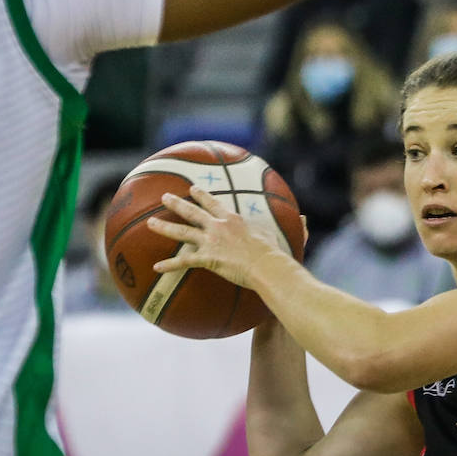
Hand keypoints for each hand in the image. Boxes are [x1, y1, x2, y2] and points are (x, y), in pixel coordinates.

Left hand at [147, 186, 294, 289]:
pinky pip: (183, 261)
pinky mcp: (206, 258)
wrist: (267, 266)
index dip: (201, 195)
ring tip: (150, 224)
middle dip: (176, 204)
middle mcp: (218, 226)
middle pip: (192, 212)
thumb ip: (294, 227)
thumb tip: (306, 218)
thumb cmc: (277, 253)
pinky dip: (169, 265)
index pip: (214, 203)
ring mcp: (210, 241)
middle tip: (163, 197)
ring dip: (164, 228)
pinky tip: (156, 267)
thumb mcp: (286, 235)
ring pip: (181, 233)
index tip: (191, 188)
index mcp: (233, 219)